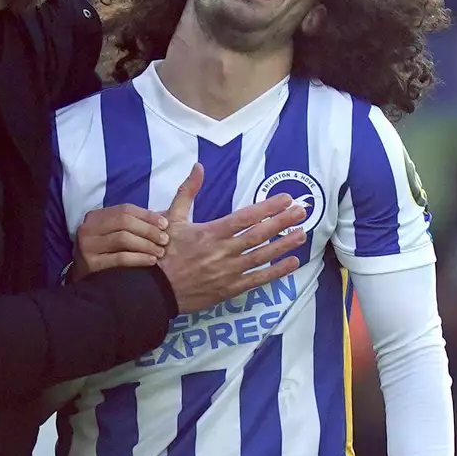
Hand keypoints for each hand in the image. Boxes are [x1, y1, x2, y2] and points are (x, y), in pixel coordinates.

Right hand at [71, 204, 170, 280]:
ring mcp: (87, 245)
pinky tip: (150, 261)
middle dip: (148, 230)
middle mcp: (88, 228)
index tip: (165, 224)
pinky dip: (138, 258)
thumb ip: (132, 222)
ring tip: (160, 251)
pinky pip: (119, 258)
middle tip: (165, 240)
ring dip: (146, 244)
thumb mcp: (112, 234)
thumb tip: (162, 215)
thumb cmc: (105, 256)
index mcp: (96, 217)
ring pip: (122, 238)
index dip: (148, 215)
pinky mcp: (91, 263)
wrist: (85, 285)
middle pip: (124, 221)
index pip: (125, 209)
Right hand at [157, 163, 306, 313]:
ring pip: (262, 256)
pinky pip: (258, 279)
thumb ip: (187, 192)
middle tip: (302, 212)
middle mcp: (222, 252)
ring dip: (284, 245)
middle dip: (282, 222)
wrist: (154, 289)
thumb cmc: (164, 251)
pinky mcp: (230, 289)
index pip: (245, 217)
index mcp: (210, 233)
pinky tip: (292, 263)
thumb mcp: (172, 218)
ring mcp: (228, 272)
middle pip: (259, 235)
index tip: (285, 199)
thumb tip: (198, 166)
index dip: (268, 208)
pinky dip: (276, 272)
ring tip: (301, 234)